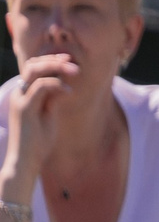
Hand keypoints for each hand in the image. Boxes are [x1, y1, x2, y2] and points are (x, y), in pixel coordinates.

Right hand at [5, 52, 75, 180]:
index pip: (33, 68)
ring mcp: (20, 100)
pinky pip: (42, 87)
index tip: (69, 60)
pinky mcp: (25, 109)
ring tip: (76, 71)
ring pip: (35, 71)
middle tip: (74, 64)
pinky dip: (58, 85)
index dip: (50, 60)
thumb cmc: (38, 141)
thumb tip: (63, 85)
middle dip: (54, 60)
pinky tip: (70, 93)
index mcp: (23, 95)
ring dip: (57, 67)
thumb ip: (52, 98)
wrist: (26, 161)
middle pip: (32, 65)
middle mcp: (18, 94)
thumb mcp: (48, 115)